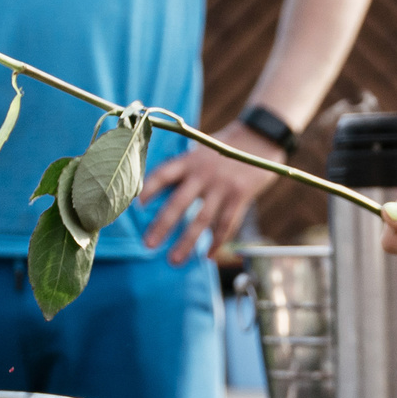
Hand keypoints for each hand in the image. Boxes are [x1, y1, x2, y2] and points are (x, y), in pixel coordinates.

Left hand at [140, 125, 279, 264]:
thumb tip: (161, 191)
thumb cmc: (227, 147)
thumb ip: (186, 168)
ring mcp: (222, 185)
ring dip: (187, 242)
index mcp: (190, 160)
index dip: (147, 190)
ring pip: (201, 219)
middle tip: (148, 245)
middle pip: (179, 202)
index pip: (163, 175)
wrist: (261, 136)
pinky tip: (208, 255)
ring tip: (174, 260)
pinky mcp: (240, 195)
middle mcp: (203, 173)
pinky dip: (217, 241)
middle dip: (162, 225)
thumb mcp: (203, 150)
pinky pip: (226, 223)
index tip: (135, 208)